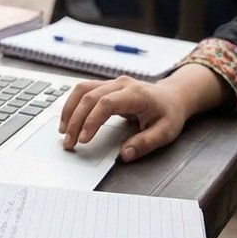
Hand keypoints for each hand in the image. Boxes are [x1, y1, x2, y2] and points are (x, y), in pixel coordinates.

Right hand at [59, 76, 190, 161]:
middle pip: (89, 97)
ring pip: (82, 90)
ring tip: (64, 132)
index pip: (106, 103)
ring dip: (69, 110)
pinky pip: (83, 90)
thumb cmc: (168, 113)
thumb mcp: (166, 132)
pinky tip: (68, 119)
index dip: (92, 121)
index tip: (83, 139)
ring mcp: (112, 82)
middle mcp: (121, 84)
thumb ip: (146, 143)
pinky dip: (72, 104)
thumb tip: (126, 154)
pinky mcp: (106, 86)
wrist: (172, 96)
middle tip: (69, 143)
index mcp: (136, 94)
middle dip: (75, 120)